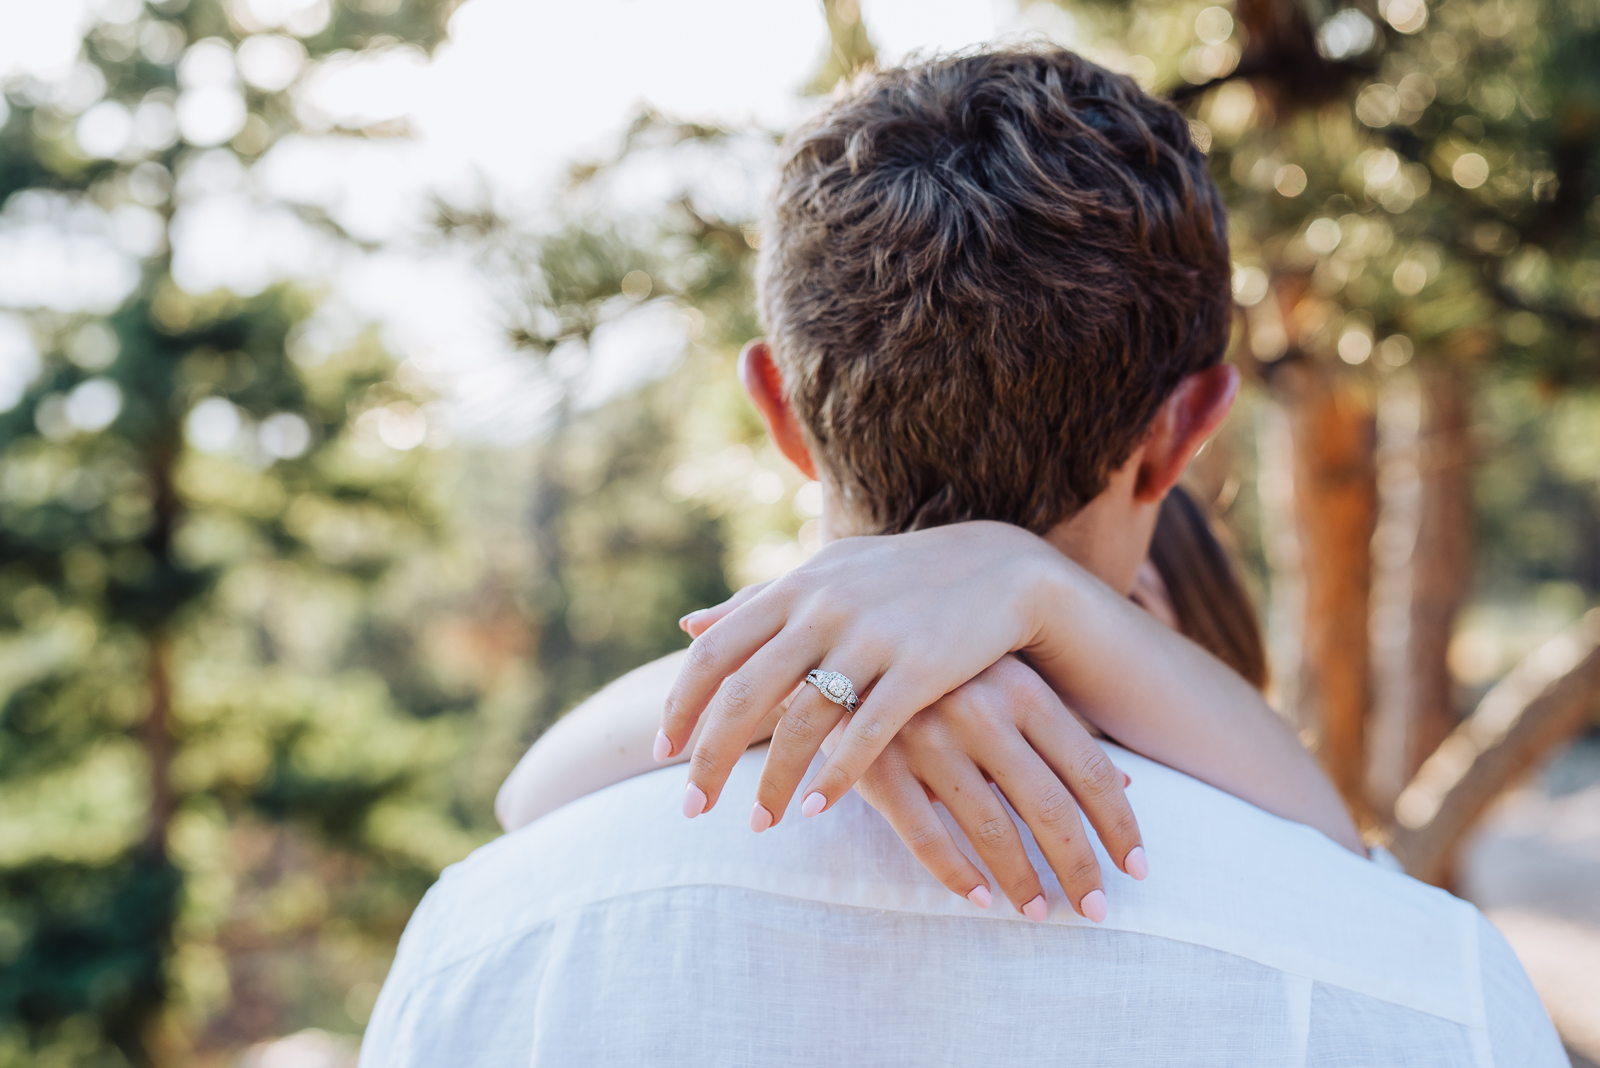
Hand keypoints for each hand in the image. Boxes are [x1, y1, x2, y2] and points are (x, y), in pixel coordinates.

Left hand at [660, 523, 1148, 906]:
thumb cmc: (899, 578)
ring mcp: (872, 638)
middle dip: (710, 759)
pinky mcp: (920, 670)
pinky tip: (815, 810)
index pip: (714, 653)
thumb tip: (687, 626)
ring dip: (773, 783)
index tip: (662, 751)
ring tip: (759, 826)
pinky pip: (867, 734)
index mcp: (794, 589)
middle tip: (692, 809)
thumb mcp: (824, 575)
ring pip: (802, 723)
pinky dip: (836, 777)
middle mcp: (824, 610)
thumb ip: (755, 603)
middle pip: (744, 695)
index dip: (681, 705)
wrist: (1001, 569)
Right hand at [847, 656, 1141, 921]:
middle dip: (1077, 866)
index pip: (1088, 769)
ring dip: (1020, 880)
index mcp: (1021, 689)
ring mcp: (927, 738)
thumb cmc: (944, 670)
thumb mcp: (1007, 684)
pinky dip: (954, 874)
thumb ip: (1061, 731)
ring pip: (990, 829)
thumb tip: (1127, 784)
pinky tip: (977, 897)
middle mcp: (980, 711)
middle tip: (1093, 908)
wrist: (844, 646)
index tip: (1135, 868)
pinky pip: (925, 835)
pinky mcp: (880, 764)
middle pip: (1048, 807)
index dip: (1117, 824)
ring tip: (1036, 910)